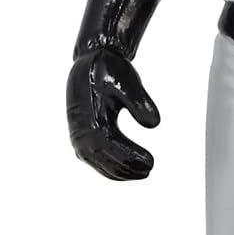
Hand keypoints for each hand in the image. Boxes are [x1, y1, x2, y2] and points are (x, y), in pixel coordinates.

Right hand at [67, 47, 159, 180]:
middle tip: (150, 169)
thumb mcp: (127, 81)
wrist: (92, 61)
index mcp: (90, 118)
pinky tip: (127, 170)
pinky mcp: (81, 135)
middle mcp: (80, 130)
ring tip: (142, 173)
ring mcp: (78, 135)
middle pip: (104, 159)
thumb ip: (139, 102)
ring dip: (120, 171)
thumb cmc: (110, 70)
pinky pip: (94, 158)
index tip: (151, 162)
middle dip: (127, 168)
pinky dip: (109, 167)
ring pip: (98, 163)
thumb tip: (155, 124)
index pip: (111, 146)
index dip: (130, 157)